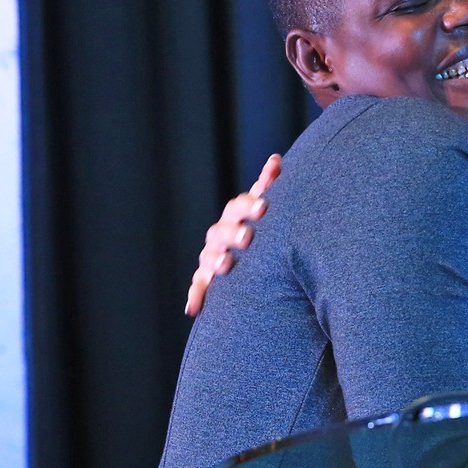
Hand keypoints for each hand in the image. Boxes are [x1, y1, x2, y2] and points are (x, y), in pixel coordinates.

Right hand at [184, 154, 280, 316]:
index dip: (249, 205)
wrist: (256, 254)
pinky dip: (195, 295)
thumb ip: (269, 185)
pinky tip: (192, 308)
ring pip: (209, 256)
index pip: (239, 206)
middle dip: (234, 232)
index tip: (263, 207)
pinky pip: (198, 285)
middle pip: (222, 230)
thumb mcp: (269, 208)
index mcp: (238, 214)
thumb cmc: (266, 225)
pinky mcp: (206, 278)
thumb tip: (275, 160)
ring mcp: (213, 255)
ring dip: (216, 260)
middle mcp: (222, 232)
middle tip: (248, 237)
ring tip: (225, 266)